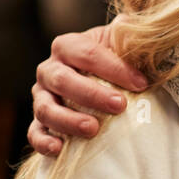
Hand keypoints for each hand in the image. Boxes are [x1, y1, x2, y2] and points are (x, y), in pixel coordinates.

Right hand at [28, 18, 149, 155]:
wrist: (103, 77)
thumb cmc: (117, 58)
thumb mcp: (123, 42)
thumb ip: (131, 35)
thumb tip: (143, 30)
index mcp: (68, 46)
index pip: (87, 54)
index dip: (114, 68)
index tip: (142, 83)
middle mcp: (50, 70)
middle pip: (63, 80)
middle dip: (92, 94)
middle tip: (120, 105)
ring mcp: (42, 97)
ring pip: (45, 108)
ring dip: (68, 120)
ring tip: (93, 129)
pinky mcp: (40, 121)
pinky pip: (35, 133)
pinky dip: (43, 141)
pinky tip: (58, 149)